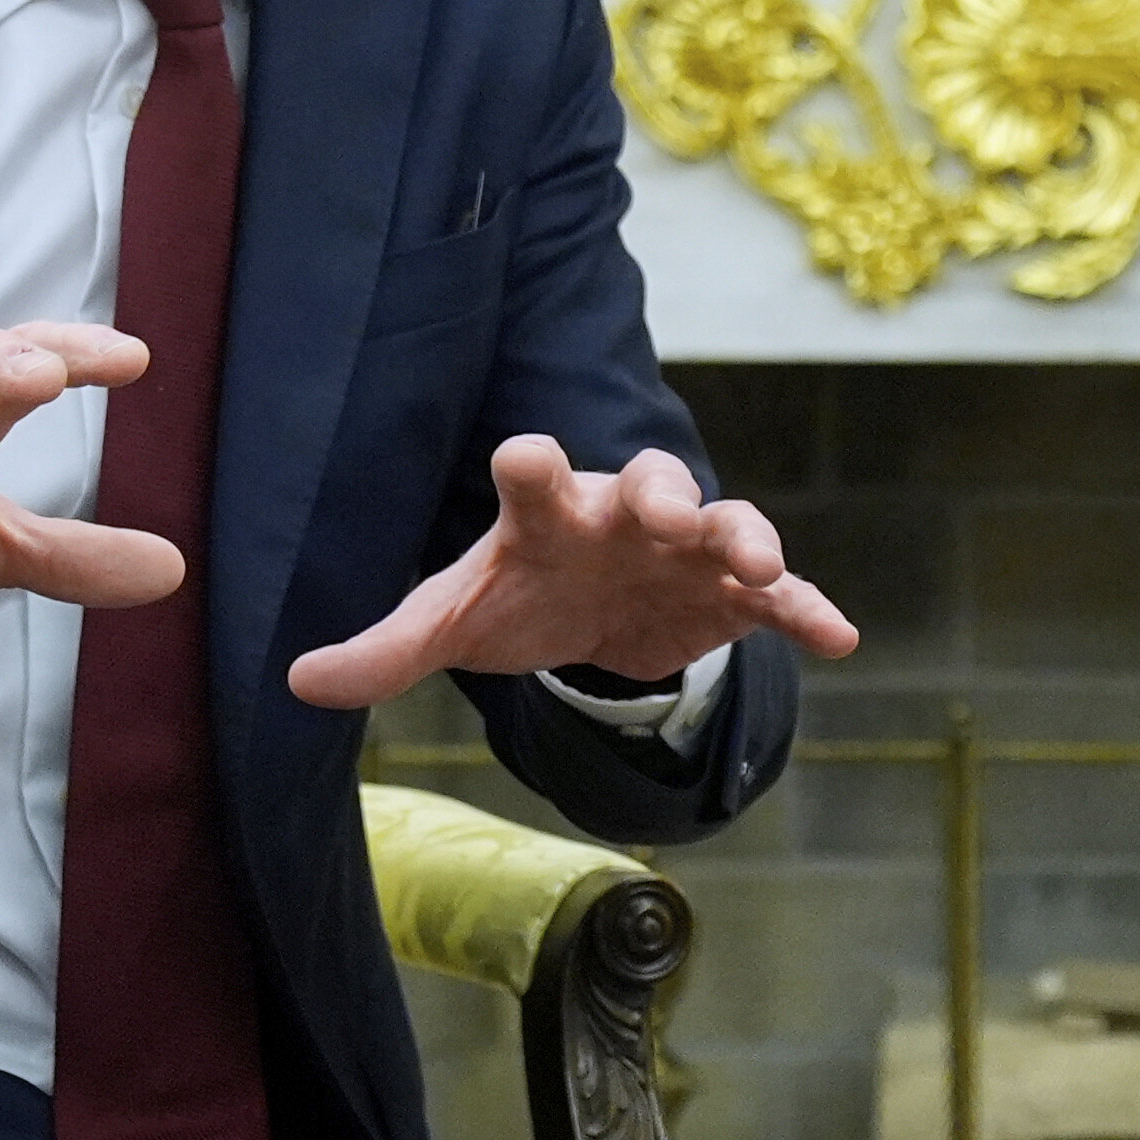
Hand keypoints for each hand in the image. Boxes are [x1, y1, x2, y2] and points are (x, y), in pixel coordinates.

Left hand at [290, 436, 858, 709]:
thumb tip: (298, 683)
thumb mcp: (452, 622)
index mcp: (550, 512)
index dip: (534, 467)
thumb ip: (386, 650)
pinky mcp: (732, 596)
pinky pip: (780, 598)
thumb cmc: (520, 596)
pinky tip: (841, 638)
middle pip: (652, 484)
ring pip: (726, 524)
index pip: (537, 479)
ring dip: (747, 540)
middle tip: (664, 510)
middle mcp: (625, 515)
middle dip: (662, 494)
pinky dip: (808, 610)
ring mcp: (687, 550)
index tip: (526, 455)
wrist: (591, 614)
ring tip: (760, 569)